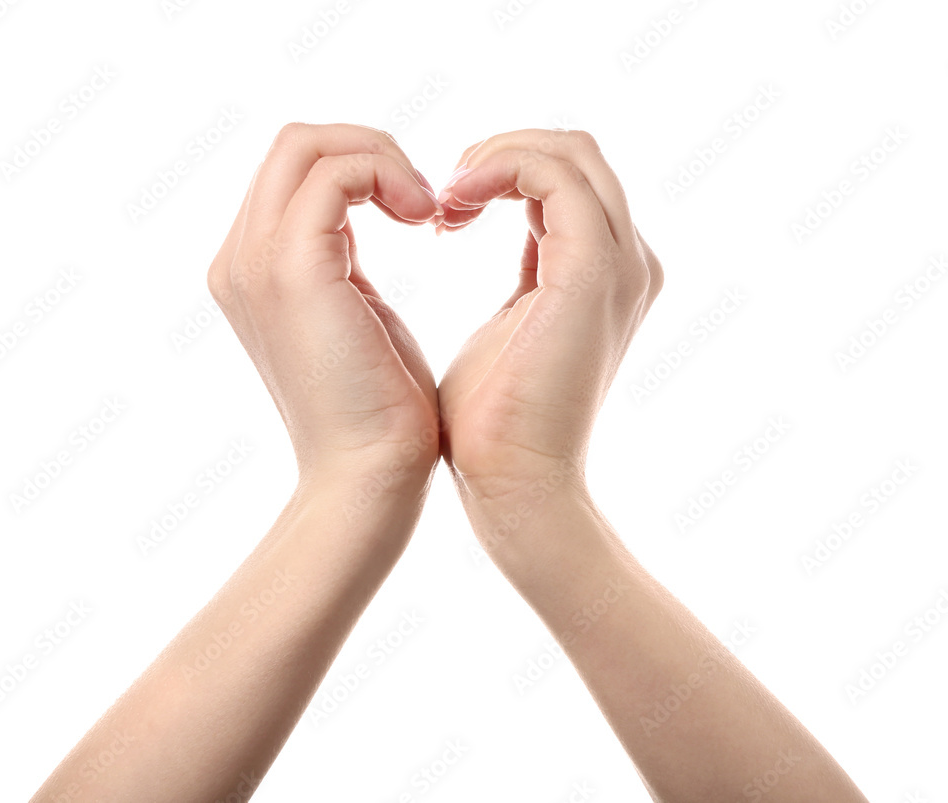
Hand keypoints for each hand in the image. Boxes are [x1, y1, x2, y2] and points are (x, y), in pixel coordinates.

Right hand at [207, 123, 443, 492]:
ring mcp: (256, 262)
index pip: (294, 171)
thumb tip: (368, 207)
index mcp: (251, 268)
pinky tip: (425, 219)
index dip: (360, 168)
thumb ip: (344, 255)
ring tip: (426, 210)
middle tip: (423, 202)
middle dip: (370, 151)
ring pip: (310, 145)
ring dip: (380, 158)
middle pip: (295, 144)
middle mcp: (239, 259)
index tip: (415, 210)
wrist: (368, 478)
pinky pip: (336, 173)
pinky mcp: (292, 270)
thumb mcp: (357, 311)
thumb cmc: (379, 408)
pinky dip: (387, 176)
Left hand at [436, 130, 662, 509]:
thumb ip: (522, 272)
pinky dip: (498, 168)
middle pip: (574, 153)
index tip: (446, 208)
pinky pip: (551, 175)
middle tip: (443, 195)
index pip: (567, 180)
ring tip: (446, 200)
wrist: (513, 483)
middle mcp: (627, 262)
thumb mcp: (507, 324)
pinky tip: (453, 206)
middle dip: (501, 153)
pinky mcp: (592, 272)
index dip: (504, 170)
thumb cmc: (495, 419)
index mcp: (608, 274)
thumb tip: (486, 230)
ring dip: (496, 156)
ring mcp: (619, 265)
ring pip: (568, 153)